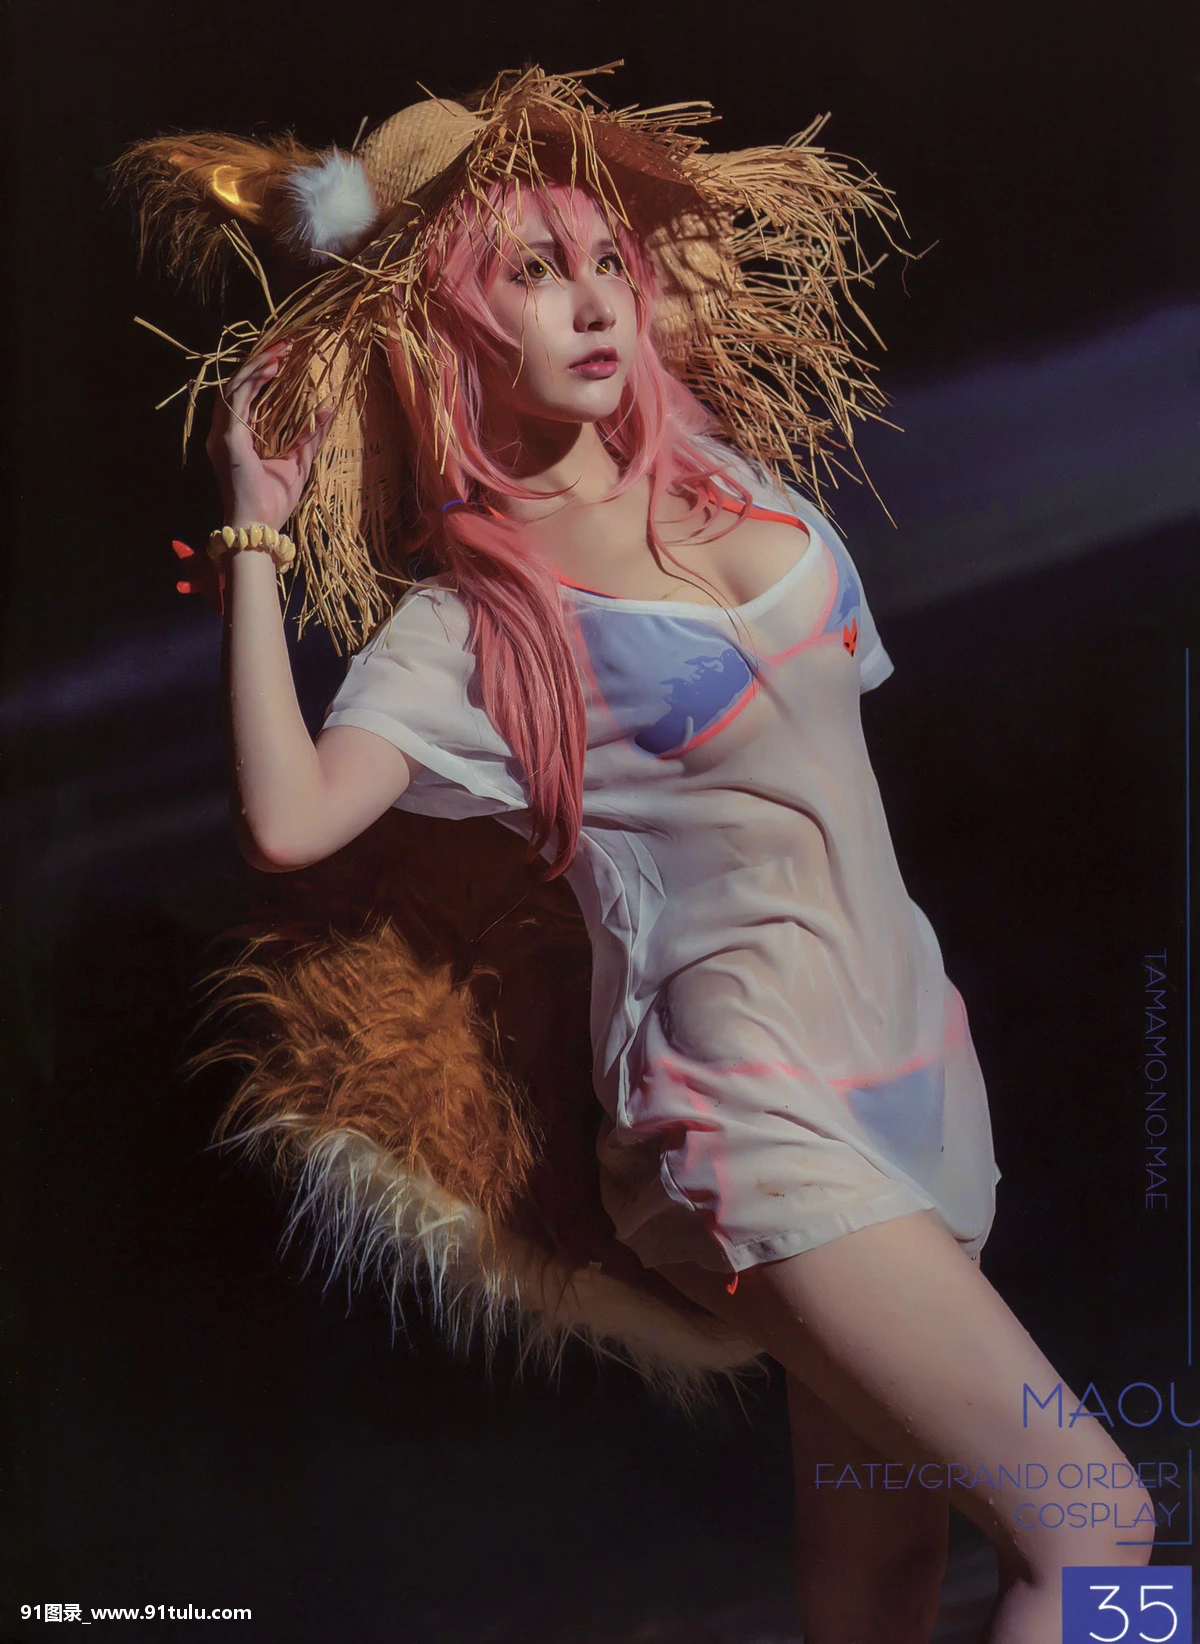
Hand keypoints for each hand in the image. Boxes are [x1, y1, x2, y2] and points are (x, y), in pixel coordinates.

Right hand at [204, 342, 334, 529]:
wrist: (261, 526)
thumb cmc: (275, 501)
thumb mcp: (299, 461)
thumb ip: (310, 436)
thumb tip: (327, 408)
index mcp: (237, 437)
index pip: (245, 395)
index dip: (261, 373)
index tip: (283, 356)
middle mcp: (224, 432)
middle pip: (236, 385)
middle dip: (259, 362)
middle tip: (283, 345)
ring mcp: (222, 435)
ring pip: (234, 387)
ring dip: (256, 366)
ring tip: (279, 352)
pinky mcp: (228, 439)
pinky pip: (237, 401)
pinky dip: (253, 382)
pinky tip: (272, 369)